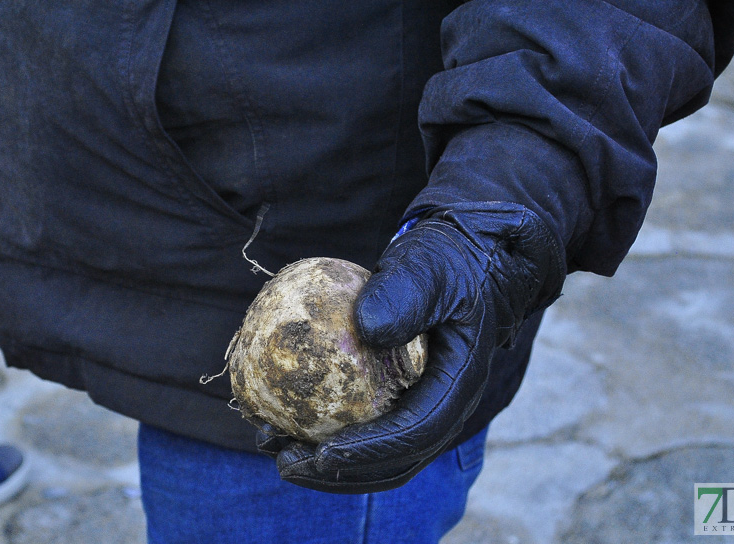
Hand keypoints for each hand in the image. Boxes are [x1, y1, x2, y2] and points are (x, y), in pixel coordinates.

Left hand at [259, 202, 565, 493]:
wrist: (465, 260)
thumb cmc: (446, 260)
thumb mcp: (428, 267)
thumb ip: (405, 293)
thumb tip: (366, 328)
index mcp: (458, 384)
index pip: (418, 433)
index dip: (372, 450)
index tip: (323, 452)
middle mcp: (441, 407)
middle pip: (394, 462)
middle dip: (337, 473)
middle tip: (284, 462)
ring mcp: (420, 406)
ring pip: (375, 454)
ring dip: (322, 461)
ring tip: (268, 443)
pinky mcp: (398, 396)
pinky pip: (359, 424)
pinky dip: (320, 428)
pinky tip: (274, 413)